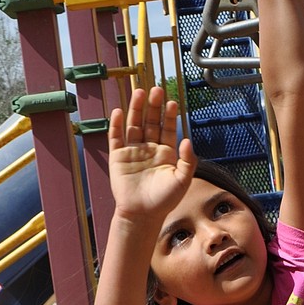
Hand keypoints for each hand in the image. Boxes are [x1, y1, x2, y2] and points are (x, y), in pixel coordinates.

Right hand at [108, 87, 195, 219]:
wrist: (142, 215)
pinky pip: (116, 138)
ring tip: (139, 93)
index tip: (172, 102)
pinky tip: (119, 112)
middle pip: (150, 122)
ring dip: (136, 109)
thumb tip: (187, 140)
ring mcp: (133, 151)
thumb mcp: (182, 180)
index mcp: (165, 153)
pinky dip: (116, 125)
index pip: (167, 128)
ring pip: (134, 125)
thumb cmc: (164, 200)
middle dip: (153, 106)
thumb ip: (187, 161)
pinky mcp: (118, 157)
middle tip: (156, 90)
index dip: (169, 115)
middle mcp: (149, 148)